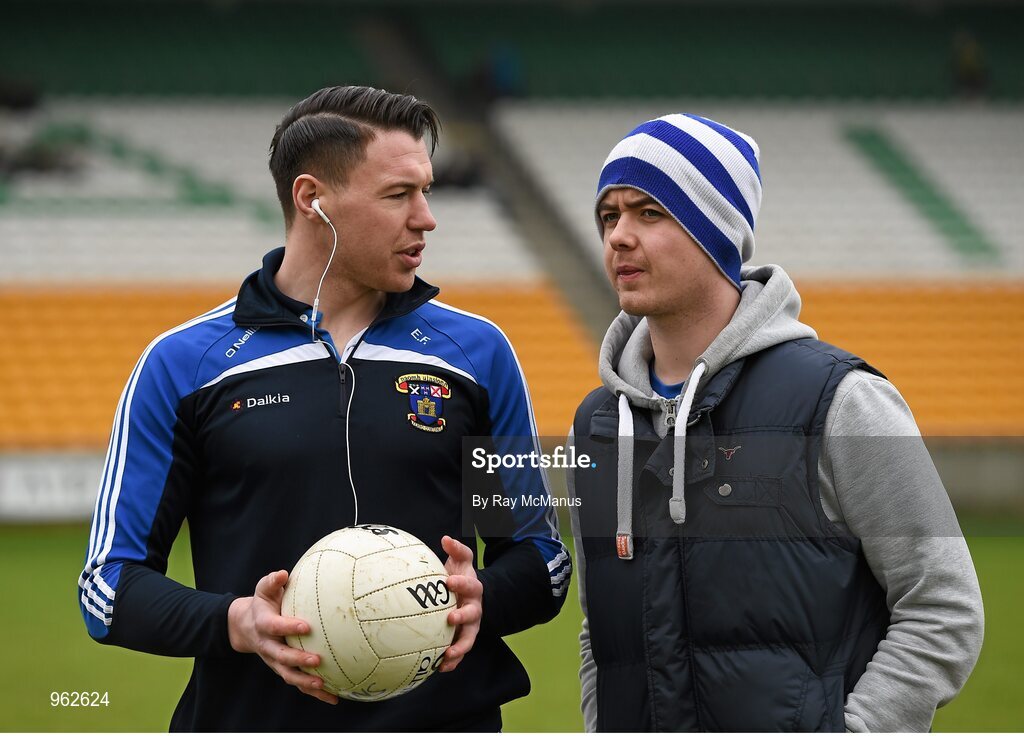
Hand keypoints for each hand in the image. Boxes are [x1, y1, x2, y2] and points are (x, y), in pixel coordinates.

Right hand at [227, 570, 338, 704]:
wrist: (246, 626)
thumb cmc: (263, 603)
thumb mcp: (263, 589)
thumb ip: (272, 581)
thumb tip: (282, 574)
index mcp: (263, 625)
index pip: (274, 627)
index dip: (288, 627)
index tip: (305, 626)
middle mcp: (268, 646)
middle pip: (281, 657)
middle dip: (298, 660)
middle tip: (317, 659)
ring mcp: (275, 661)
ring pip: (289, 675)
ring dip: (305, 682)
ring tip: (323, 685)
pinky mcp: (284, 669)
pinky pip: (298, 683)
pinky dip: (314, 693)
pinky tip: (334, 697)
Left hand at [439, 535, 482, 672]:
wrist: (469, 596)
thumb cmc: (459, 576)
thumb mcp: (461, 562)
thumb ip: (456, 550)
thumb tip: (445, 538)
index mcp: (472, 588)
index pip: (469, 585)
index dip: (461, 584)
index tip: (448, 582)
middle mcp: (475, 608)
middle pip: (473, 614)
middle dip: (463, 617)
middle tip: (450, 618)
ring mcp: (471, 625)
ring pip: (468, 638)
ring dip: (459, 647)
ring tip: (447, 655)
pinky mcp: (464, 638)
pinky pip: (459, 651)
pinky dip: (452, 661)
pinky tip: (439, 668)